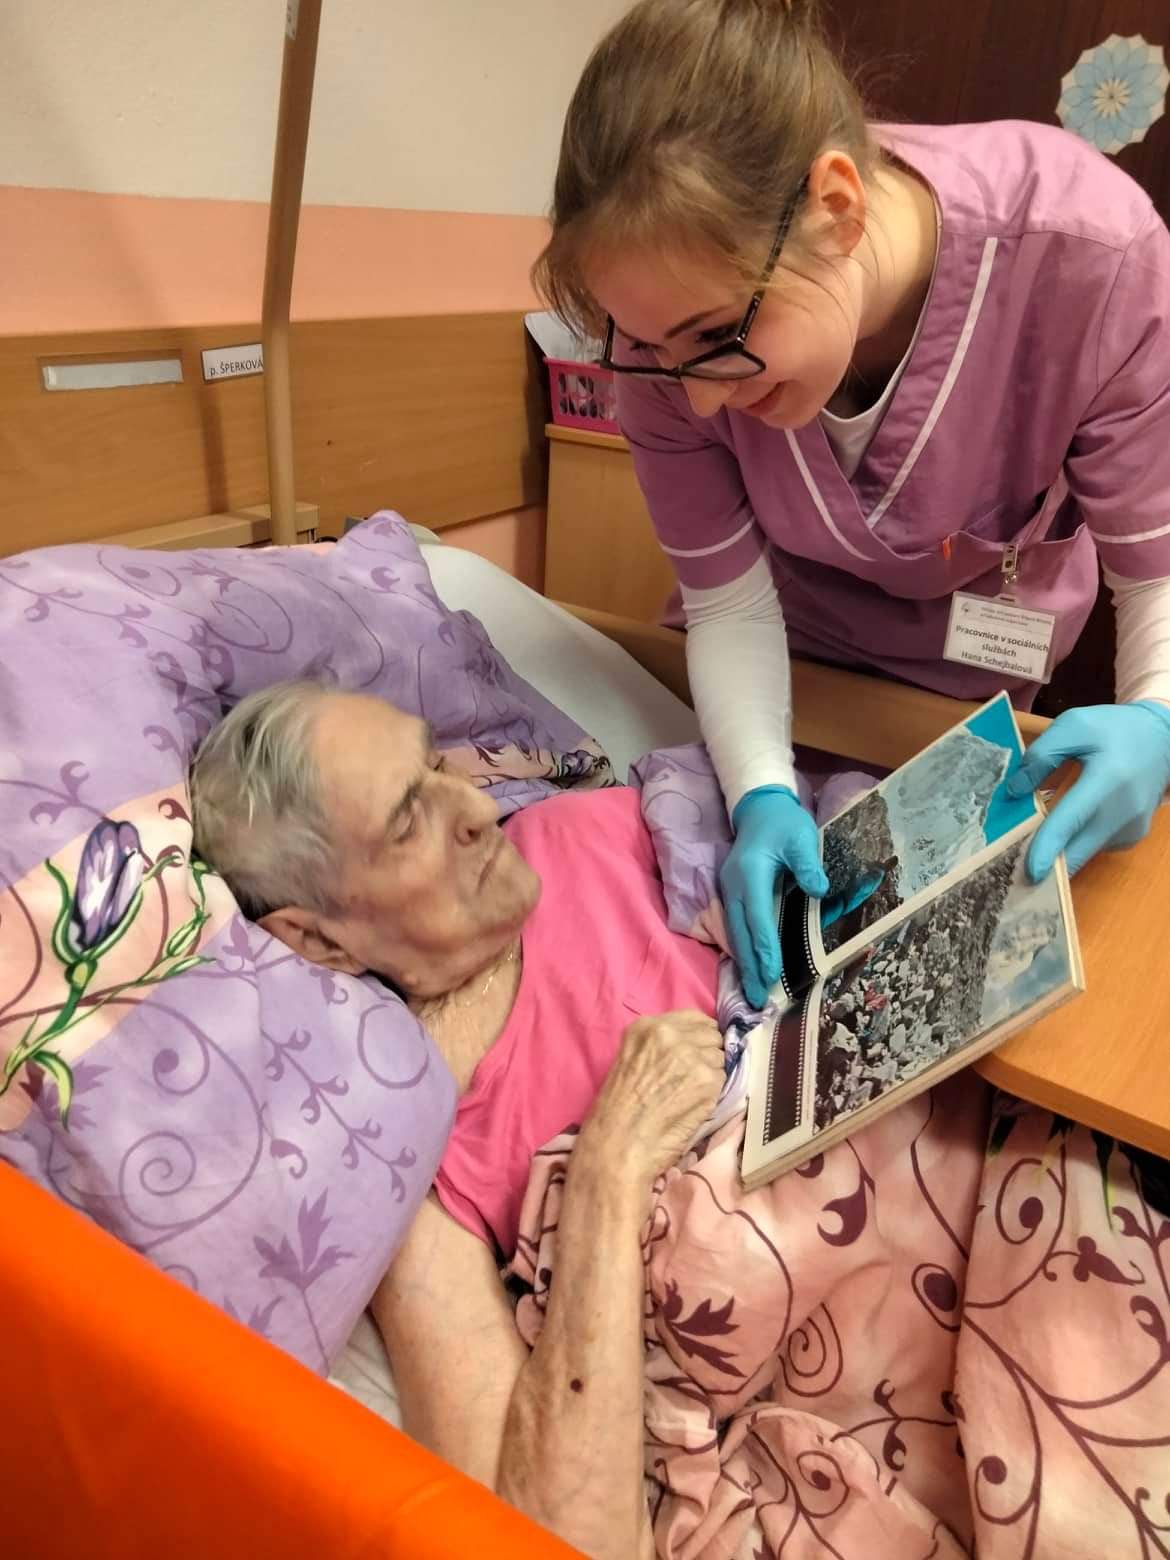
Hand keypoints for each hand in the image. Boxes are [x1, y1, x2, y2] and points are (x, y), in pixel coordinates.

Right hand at [581, 1011, 724, 1185]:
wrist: (618, 1145)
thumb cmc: (618, 1111)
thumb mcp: (630, 1059)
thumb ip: (659, 1045)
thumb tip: (695, 1044)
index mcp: (646, 1026)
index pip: (695, 1018)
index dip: (698, 1037)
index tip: (694, 1053)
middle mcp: (669, 1033)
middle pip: (712, 1035)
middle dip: (706, 1053)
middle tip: (690, 1077)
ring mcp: (690, 1054)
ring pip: (720, 1056)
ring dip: (711, 1073)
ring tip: (689, 1093)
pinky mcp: (706, 1079)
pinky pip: (723, 1079)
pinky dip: (713, 1093)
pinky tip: (694, 1105)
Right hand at [720, 786, 827, 1009]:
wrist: (758, 806)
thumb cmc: (784, 822)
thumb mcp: (801, 837)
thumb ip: (808, 864)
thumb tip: (820, 890)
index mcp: (750, 874)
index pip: (758, 919)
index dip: (764, 949)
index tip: (770, 977)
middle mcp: (733, 886)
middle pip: (740, 933)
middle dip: (749, 967)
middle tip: (756, 1000)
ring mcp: (728, 890)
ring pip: (734, 933)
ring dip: (743, 962)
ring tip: (751, 991)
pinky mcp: (731, 892)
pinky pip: (734, 926)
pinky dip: (742, 948)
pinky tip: (748, 966)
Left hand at [1007, 701, 1169, 879]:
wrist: (1161, 738)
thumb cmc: (1113, 729)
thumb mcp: (1073, 726)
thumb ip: (1040, 756)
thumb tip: (1014, 792)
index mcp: (1106, 781)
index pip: (1070, 823)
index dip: (1046, 850)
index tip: (1028, 873)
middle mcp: (1122, 813)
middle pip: (1076, 853)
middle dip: (1044, 863)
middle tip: (1010, 862)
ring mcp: (1130, 830)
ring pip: (1082, 854)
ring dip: (1057, 851)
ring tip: (1035, 832)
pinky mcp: (1130, 839)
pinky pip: (1093, 848)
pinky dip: (1074, 843)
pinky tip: (1064, 825)